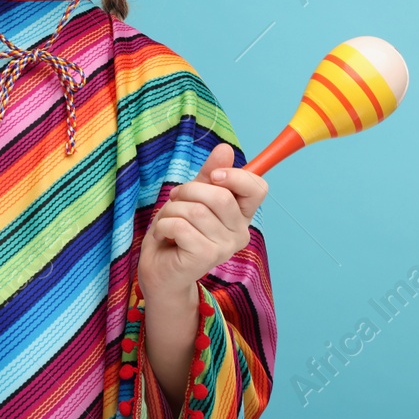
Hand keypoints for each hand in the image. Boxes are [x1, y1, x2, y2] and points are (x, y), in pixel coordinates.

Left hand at [138, 142, 267, 297]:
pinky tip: (163, 234)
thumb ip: (210, 175)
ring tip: (168, 221)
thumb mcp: (193, 196)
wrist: (160, 269)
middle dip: (189, 191)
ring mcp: (225, 248)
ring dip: (172, 210)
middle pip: (221, 196)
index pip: (258, 188)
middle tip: (176, 200)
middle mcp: (240, 233)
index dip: (236, 176)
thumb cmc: (178, 231)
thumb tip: (225, 148)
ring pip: (196, 211)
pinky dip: (164, 225)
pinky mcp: (206, 257)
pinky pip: (181, 226)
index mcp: (241, 215)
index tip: (213, 176)